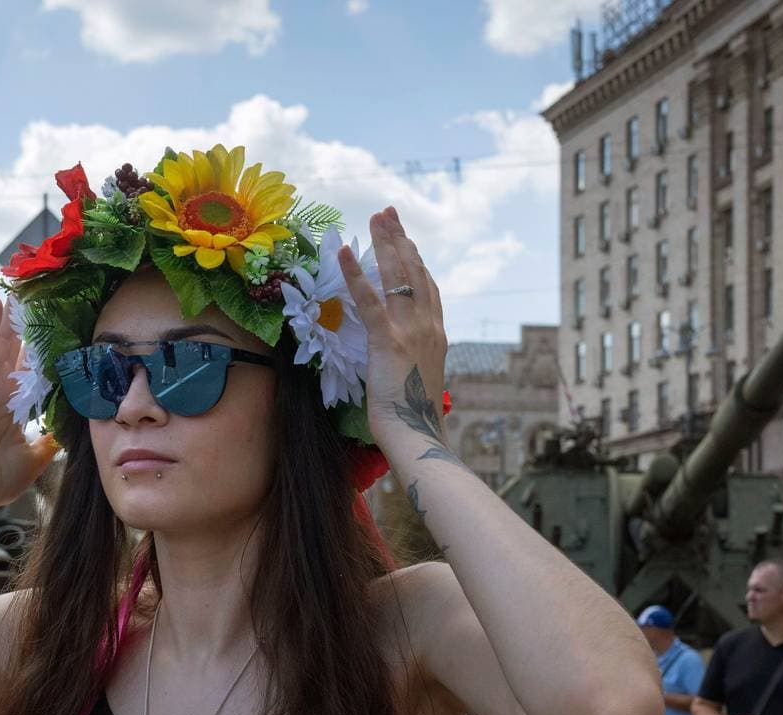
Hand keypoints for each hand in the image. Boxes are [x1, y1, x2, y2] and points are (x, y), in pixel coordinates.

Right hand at [0, 297, 60, 512]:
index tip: (58, 337)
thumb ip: (49, 440)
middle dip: (27, 332)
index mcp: (14, 413)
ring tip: (19, 293)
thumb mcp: (36, 459)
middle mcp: (1, 397)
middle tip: (38, 305)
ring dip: (10, 321)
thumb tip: (68, 429)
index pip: (32, 377)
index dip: (42, 357)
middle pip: (17, 356)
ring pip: (1, 347)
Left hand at [337, 208, 449, 461]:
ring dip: (384, 243)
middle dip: (400, 239)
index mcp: (436, 335)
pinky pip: (369, 300)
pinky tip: (346, 252)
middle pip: (414, 271)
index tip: (406, 240)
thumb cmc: (414, 418)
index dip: (416, 260)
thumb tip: (406, 358)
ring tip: (374, 217)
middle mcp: (428, 326)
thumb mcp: (419, 381)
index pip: (427, 288)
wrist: (416, 434)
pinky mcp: (387, 341)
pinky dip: (356, 274)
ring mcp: (410, 331)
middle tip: (388, 213)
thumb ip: (415, 361)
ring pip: (397, 276)